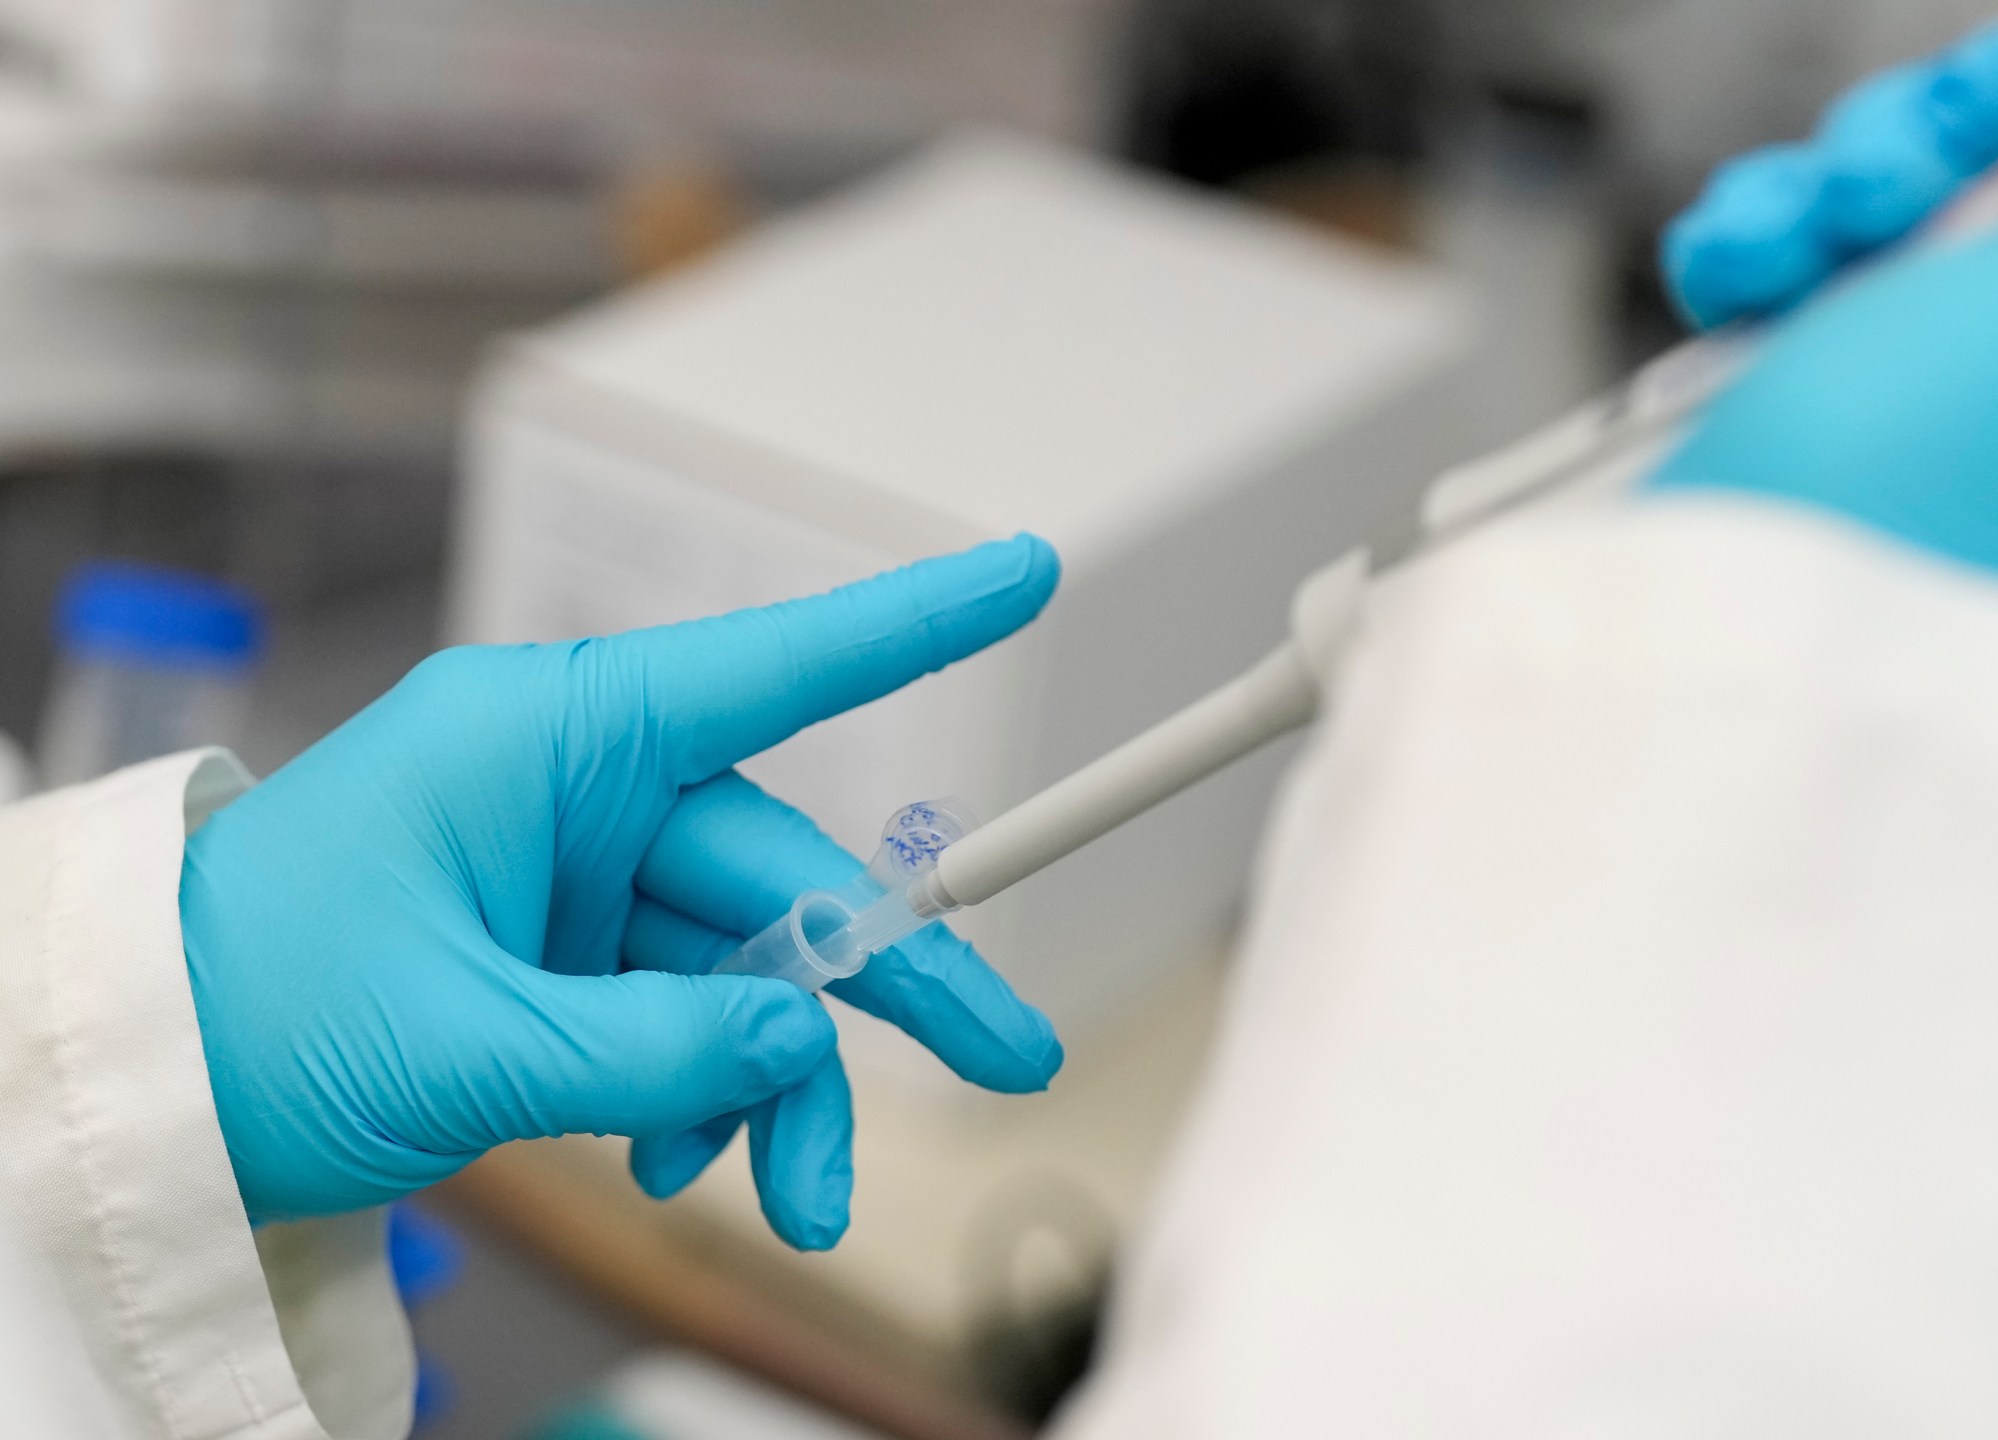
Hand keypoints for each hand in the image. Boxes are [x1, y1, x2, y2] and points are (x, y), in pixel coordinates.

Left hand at [181, 537, 1065, 1249]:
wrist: (131, 1094)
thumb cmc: (243, 1015)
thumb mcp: (461, 1042)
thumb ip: (655, 1049)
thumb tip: (800, 1046)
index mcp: (545, 739)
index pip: (772, 670)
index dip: (912, 624)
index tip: (1025, 572)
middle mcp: (574, 790)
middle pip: (787, 871)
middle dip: (889, 984)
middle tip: (1008, 1056)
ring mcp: (570, 878)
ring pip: (746, 969)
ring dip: (782, 1088)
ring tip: (802, 1205)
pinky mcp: (560, 956)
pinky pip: (685, 1017)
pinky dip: (699, 1099)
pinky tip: (669, 1166)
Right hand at [1650, 0, 1997, 678]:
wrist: (1740, 653)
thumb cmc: (1948, 489)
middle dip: (1952, 146)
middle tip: (1886, 182)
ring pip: (1942, 221)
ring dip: (1843, 191)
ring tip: (1791, 242)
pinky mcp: (1875, 461)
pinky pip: (1840, 296)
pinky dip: (1780, 259)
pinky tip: (1741, 278)